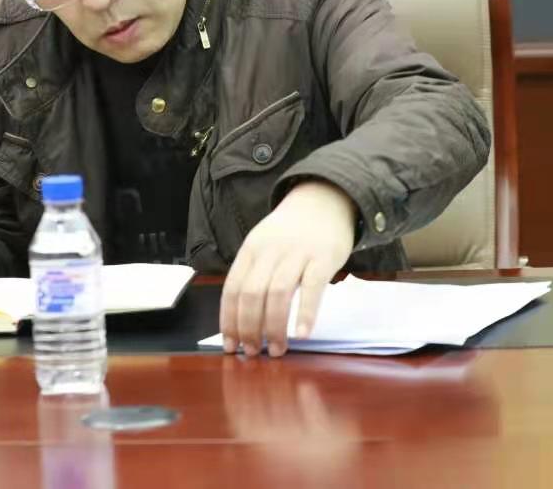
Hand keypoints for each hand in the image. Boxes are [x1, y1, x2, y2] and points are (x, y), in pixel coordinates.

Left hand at [219, 181, 355, 356]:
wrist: (324, 199)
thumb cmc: (291, 231)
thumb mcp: (263, 244)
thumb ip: (253, 273)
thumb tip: (239, 318)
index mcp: (250, 250)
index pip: (232, 289)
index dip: (229, 320)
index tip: (230, 345)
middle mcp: (269, 251)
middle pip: (252, 294)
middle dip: (249, 328)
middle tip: (254, 353)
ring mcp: (296, 253)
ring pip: (278, 293)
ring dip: (274, 327)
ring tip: (277, 350)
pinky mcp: (323, 257)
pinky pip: (311, 288)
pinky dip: (305, 312)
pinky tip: (301, 334)